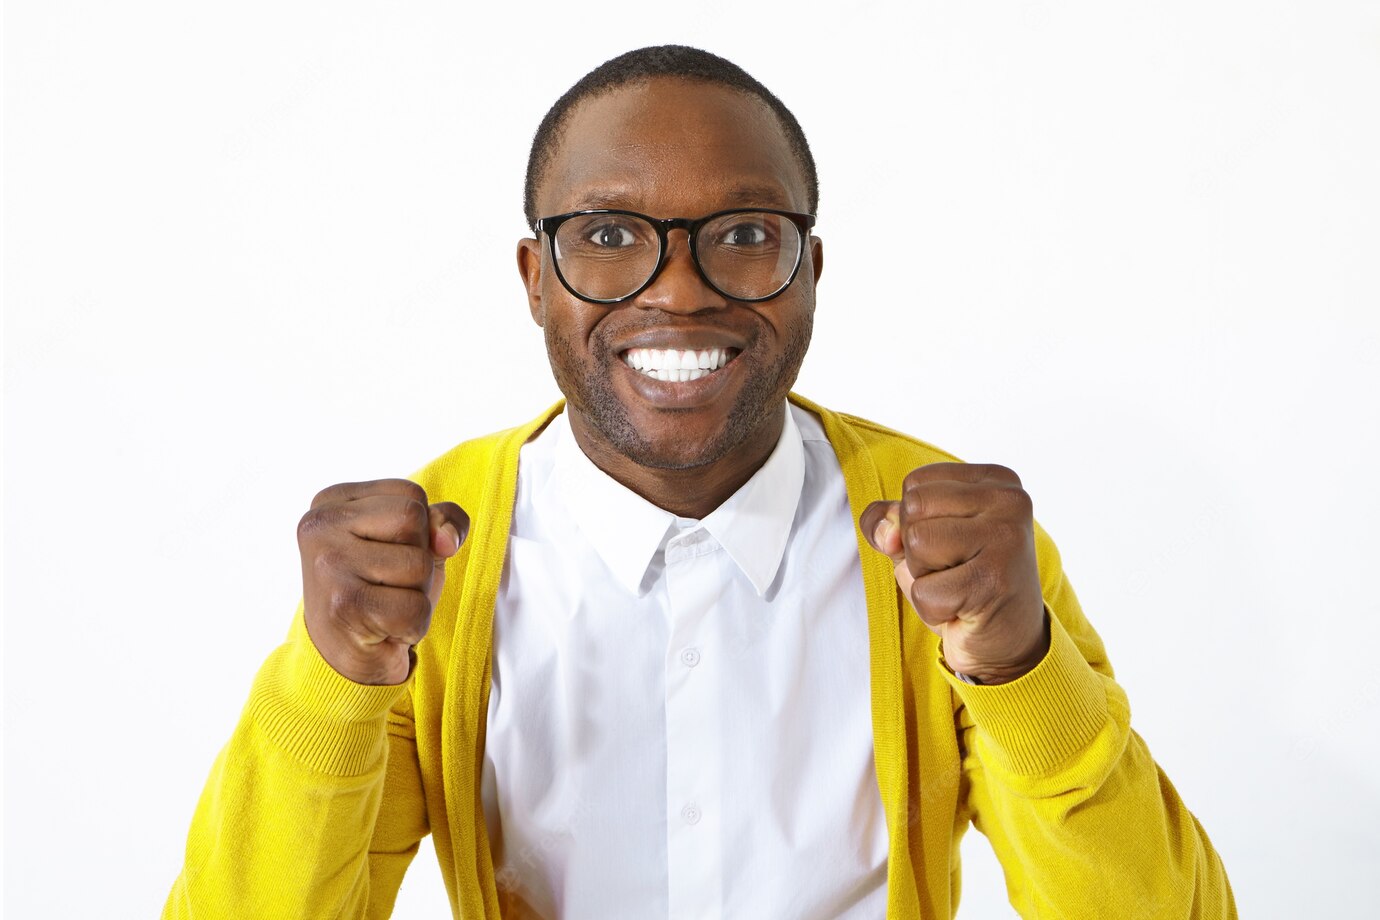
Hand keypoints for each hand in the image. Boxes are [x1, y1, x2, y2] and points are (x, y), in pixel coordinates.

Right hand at [297, 479, 468, 684]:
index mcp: (332, 501)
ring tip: (386, 605)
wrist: (344, 656)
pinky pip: (415, 608)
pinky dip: (414, 625)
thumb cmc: (382, 589)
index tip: (387, 554)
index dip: (421, 529)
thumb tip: (447, 540)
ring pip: (418, 564)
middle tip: (389, 584)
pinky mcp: (343, 606)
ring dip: (417, 593)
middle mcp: (320, 526)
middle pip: (413, 520)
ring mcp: (328, 565)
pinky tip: (384, 629)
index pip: (411, 494)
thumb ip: (442, 520)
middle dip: (420, 558)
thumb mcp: (415, 542)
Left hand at [860, 463, 1048, 684]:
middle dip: (917, 548)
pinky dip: (932, 609)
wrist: (1006, 641)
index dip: (915, 521)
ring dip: (924, 577)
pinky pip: (925, 591)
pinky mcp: (995, 581)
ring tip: (958, 587)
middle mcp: (1010, 500)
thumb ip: (887, 520)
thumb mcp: (918, 540)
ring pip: (916, 543)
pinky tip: (965, 609)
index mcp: (996, 480)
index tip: (953, 545)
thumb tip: (887, 534)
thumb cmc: (960, 581)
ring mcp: (1007, 539)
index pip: (915, 483)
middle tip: (955, 570)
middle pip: (914, 508)